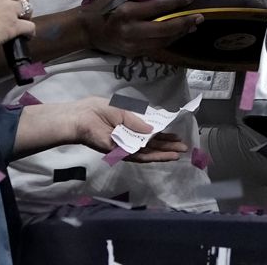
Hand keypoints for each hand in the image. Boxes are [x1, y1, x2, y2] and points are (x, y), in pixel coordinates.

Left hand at [66, 96, 189, 162]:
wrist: (82, 118)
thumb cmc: (99, 110)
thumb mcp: (124, 111)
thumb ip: (138, 122)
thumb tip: (154, 130)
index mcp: (130, 126)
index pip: (150, 133)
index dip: (164, 135)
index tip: (176, 135)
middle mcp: (129, 138)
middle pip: (152, 145)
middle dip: (168, 146)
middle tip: (184, 147)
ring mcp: (126, 147)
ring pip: (148, 153)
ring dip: (164, 154)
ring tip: (178, 154)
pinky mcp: (120, 153)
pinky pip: (139, 156)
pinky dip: (153, 156)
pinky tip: (164, 156)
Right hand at [82, 0, 204, 58]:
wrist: (88, 30)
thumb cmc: (103, 4)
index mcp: (126, 12)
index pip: (156, 8)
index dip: (174, 3)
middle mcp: (131, 30)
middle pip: (164, 29)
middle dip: (184, 23)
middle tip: (199, 16)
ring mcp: (133, 44)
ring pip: (163, 41)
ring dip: (181, 33)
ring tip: (194, 25)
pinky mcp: (135, 53)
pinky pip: (157, 48)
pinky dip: (171, 41)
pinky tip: (180, 33)